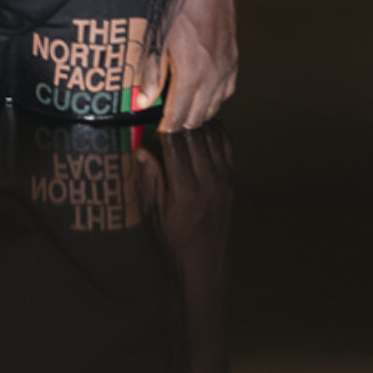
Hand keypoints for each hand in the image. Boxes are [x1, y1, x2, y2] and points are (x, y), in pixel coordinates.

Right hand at [132, 125, 234, 282]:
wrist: (204, 261)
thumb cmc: (173, 240)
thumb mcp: (154, 213)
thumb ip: (150, 179)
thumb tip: (141, 149)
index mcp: (186, 191)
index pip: (175, 146)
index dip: (163, 127)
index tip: (152, 116)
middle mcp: (209, 182)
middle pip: (196, 136)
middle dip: (179, 120)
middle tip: (165, 110)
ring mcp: (224, 180)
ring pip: (213, 136)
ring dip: (198, 123)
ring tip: (182, 115)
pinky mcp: (231, 180)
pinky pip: (226, 145)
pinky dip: (215, 131)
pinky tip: (201, 128)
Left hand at [152, 0, 236, 131]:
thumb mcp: (156, 35)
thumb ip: (149, 73)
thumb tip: (142, 100)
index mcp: (193, 72)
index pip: (179, 116)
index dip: (166, 126)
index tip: (155, 126)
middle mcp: (214, 73)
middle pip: (198, 116)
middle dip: (180, 122)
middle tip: (163, 117)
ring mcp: (227, 65)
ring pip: (215, 105)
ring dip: (198, 111)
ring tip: (179, 106)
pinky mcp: (234, 55)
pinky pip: (227, 88)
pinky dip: (214, 96)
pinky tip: (202, 91)